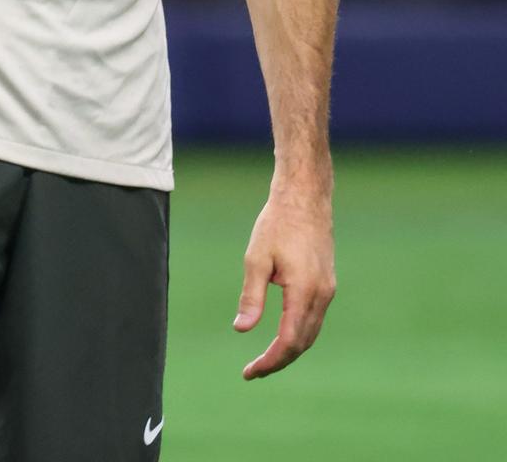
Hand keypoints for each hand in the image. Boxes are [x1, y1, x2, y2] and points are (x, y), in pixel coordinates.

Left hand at [233, 185, 335, 379]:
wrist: (305, 197)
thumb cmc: (277, 223)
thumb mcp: (257, 258)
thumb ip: (251, 297)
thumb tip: (241, 330)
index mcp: (304, 291)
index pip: (288, 341)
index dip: (270, 361)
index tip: (249, 372)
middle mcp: (321, 295)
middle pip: (302, 343)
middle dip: (279, 360)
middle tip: (254, 370)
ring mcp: (328, 289)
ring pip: (311, 333)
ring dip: (290, 349)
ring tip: (266, 358)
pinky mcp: (327, 282)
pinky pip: (315, 318)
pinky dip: (299, 333)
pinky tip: (283, 334)